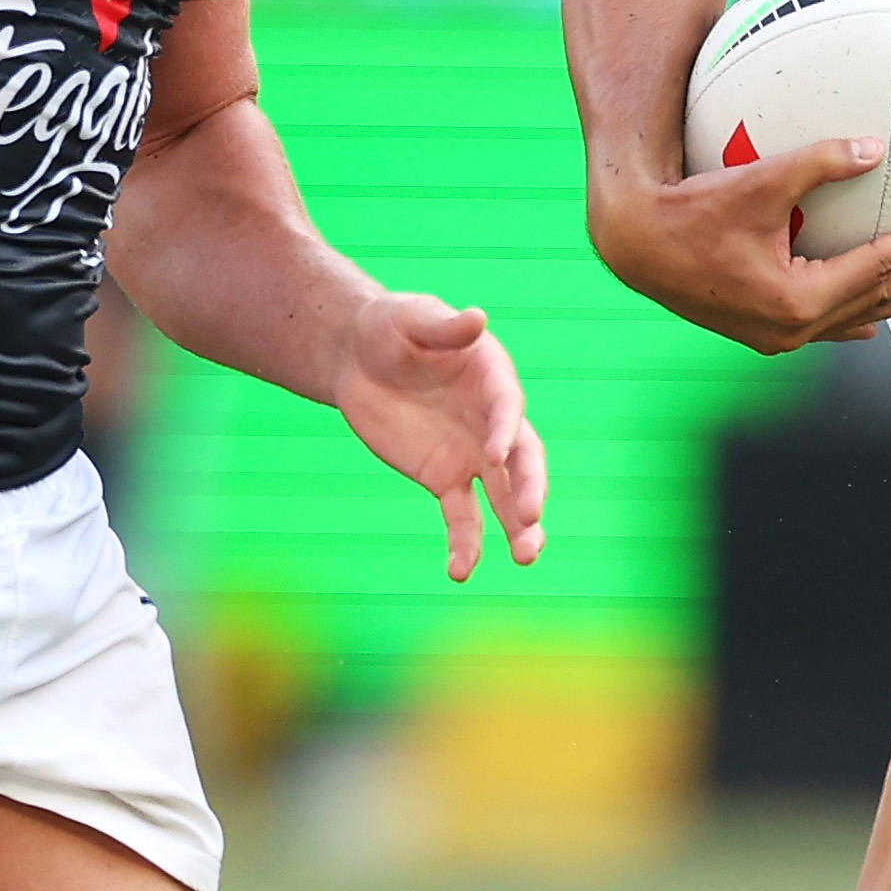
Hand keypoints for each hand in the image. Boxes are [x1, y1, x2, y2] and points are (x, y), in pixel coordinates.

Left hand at [337, 292, 548, 581]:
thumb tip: (476, 318)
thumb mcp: (410, 317)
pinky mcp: (444, 479)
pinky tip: (459, 572)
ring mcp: (473, 456)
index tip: (492, 455)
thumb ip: (444, 326)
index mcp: (493, 378)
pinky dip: (464, 545)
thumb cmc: (391, 327)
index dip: (502, 431)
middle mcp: (493, 422)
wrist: (359, 358)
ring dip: (517, 529)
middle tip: (531, 520)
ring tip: (526, 559)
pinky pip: (461, 518)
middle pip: (522, 461)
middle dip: (529, 490)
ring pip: (503, 498)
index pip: (506, 408)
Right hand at [591, 138, 890, 353]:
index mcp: (797, 300)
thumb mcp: (759, 180)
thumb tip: (875, 148)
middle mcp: (791, 330)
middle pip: (876, 302)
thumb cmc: (691, 208)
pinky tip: (873, 320)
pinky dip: (855, 315)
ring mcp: (776, 338)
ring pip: (855, 319)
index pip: (876, 270)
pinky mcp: (761, 334)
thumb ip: (819, 162)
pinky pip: (823, 326)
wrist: (635, 244)